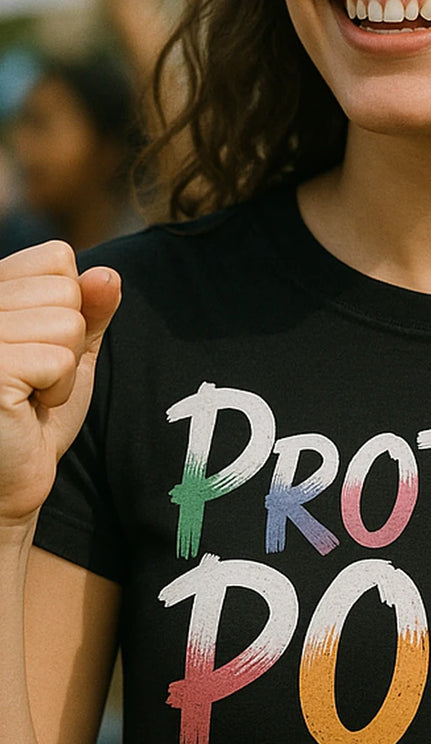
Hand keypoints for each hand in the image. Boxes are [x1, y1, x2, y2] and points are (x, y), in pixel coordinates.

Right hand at [0, 242, 119, 526]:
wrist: (6, 486)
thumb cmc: (33, 418)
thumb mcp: (70, 351)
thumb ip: (90, 308)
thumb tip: (107, 274)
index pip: (55, 257)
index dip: (68, 306)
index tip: (38, 348)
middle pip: (65, 289)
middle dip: (68, 341)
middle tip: (33, 380)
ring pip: (67, 323)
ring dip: (64, 370)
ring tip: (28, 395)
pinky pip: (60, 359)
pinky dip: (57, 391)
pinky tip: (25, 410)